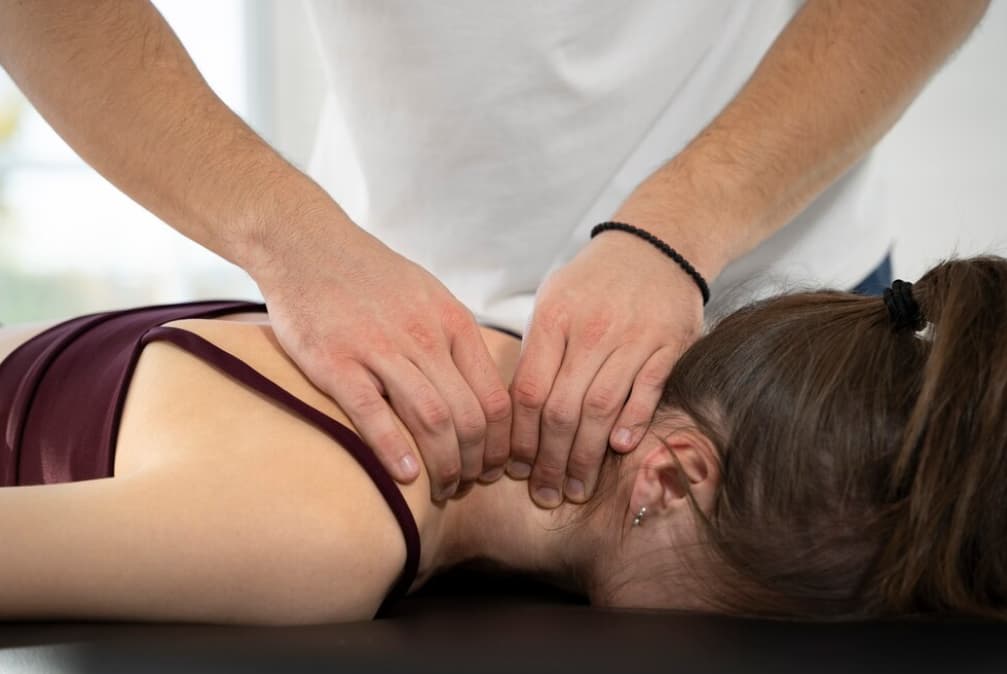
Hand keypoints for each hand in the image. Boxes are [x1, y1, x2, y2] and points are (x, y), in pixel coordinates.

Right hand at [254, 221, 511, 500]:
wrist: (307, 244)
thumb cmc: (370, 276)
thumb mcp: (430, 295)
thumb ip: (455, 338)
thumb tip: (481, 386)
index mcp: (452, 323)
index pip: (496, 398)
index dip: (500, 443)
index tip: (492, 466)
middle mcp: (424, 337)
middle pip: (470, 417)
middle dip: (475, 463)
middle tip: (466, 486)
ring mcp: (380, 349)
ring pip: (432, 419)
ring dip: (443, 466)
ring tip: (440, 490)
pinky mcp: (336, 361)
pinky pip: (373, 413)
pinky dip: (394, 450)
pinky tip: (405, 476)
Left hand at [509, 231, 703, 507]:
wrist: (656, 245)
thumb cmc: (594, 282)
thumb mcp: (553, 302)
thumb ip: (537, 354)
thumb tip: (514, 415)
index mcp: (554, 319)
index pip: (528, 392)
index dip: (518, 438)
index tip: (514, 470)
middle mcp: (591, 330)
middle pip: (561, 409)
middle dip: (548, 460)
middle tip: (544, 494)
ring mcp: (633, 337)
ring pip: (601, 408)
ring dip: (585, 456)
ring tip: (575, 487)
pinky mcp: (670, 344)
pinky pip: (647, 391)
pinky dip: (632, 422)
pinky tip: (618, 450)